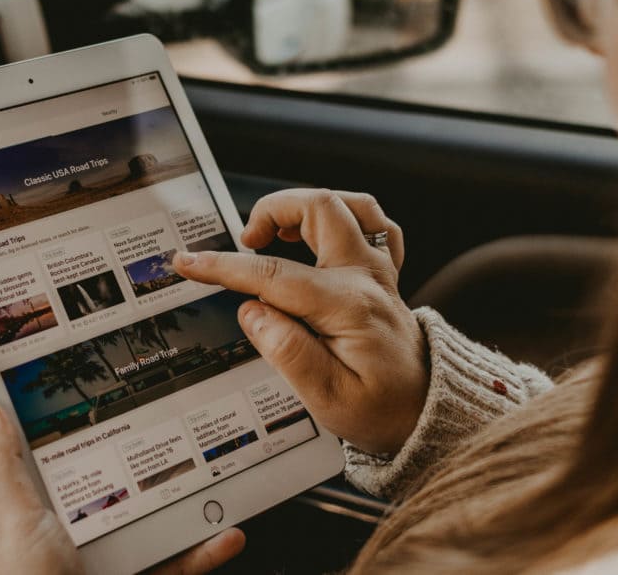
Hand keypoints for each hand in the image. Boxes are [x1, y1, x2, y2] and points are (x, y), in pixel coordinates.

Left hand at [0, 400, 244, 574]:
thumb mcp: (8, 523)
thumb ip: (1, 468)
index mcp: (22, 523)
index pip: (48, 464)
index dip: (75, 432)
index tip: (108, 402)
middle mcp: (60, 545)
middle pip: (109, 489)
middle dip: (143, 465)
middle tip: (176, 433)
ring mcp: (99, 568)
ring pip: (148, 526)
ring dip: (184, 506)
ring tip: (213, 480)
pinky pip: (174, 565)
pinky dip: (201, 552)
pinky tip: (224, 537)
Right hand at [173, 189, 428, 454]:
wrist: (426, 413)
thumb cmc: (380, 409)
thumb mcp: (328, 399)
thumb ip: (287, 352)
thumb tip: (252, 312)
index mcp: (348, 307)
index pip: (274, 275)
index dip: (225, 266)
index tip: (191, 263)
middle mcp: (366, 278)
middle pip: (321, 208)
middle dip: (272, 209)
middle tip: (246, 241)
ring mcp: (378, 271)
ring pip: (350, 204)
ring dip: (307, 206)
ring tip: (278, 230)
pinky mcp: (383, 274)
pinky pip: (374, 222)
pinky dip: (343, 216)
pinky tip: (319, 236)